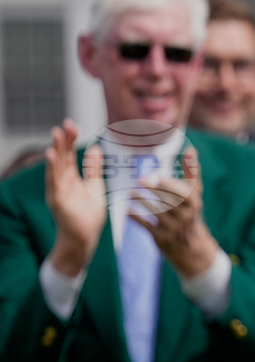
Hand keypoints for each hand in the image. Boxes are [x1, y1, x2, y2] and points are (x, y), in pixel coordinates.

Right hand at [45, 119, 106, 276]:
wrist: (85, 237)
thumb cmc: (88, 214)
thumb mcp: (95, 186)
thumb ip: (93, 168)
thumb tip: (95, 147)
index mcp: (71, 178)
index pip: (70, 155)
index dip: (70, 140)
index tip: (72, 125)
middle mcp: (62, 182)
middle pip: (62, 158)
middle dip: (64, 141)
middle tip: (65, 124)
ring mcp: (58, 191)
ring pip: (56, 167)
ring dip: (56, 150)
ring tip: (56, 134)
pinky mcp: (57, 201)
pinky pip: (54, 182)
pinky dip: (52, 169)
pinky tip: (51, 156)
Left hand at [129, 147, 218, 277]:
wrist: (188, 244)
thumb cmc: (189, 210)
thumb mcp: (194, 193)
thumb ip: (191, 172)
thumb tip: (191, 149)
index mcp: (193, 204)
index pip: (183, 194)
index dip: (171, 186)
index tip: (159, 178)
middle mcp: (185, 217)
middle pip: (168, 202)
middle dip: (154, 191)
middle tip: (140, 180)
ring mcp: (173, 229)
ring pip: (156, 213)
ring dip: (143, 202)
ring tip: (131, 193)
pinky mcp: (161, 238)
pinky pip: (147, 226)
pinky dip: (136, 218)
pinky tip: (128, 210)